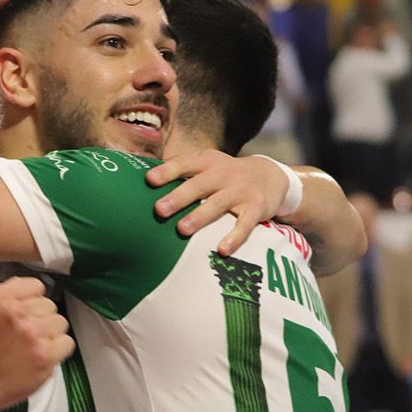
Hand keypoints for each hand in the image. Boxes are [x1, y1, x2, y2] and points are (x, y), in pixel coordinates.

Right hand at [0, 278, 73, 410]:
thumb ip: (9, 296)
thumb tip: (33, 288)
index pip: (36, 286)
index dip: (33, 301)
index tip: (25, 313)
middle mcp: (15, 312)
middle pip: (50, 305)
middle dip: (42, 319)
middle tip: (26, 336)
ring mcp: (31, 332)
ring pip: (60, 322)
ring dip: (51, 335)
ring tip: (33, 346)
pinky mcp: (45, 353)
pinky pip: (67, 342)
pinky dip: (59, 351)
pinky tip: (42, 356)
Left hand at [147, 150, 286, 254]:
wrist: (270, 176)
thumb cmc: (226, 175)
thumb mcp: (207, 165)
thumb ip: (181, 170)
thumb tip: (141, 179)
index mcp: (207, 161)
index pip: (185, 163)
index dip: (167, 171)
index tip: (149, 180)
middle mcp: (224, 173)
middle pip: (199, 185)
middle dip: (179, 197)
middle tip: (159, 209)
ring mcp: (241, 191)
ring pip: (218, 204)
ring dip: (199, 217)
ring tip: (182, 229)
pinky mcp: (256, 208)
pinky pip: (245, 224)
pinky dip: (234, 237)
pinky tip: (222, 249)